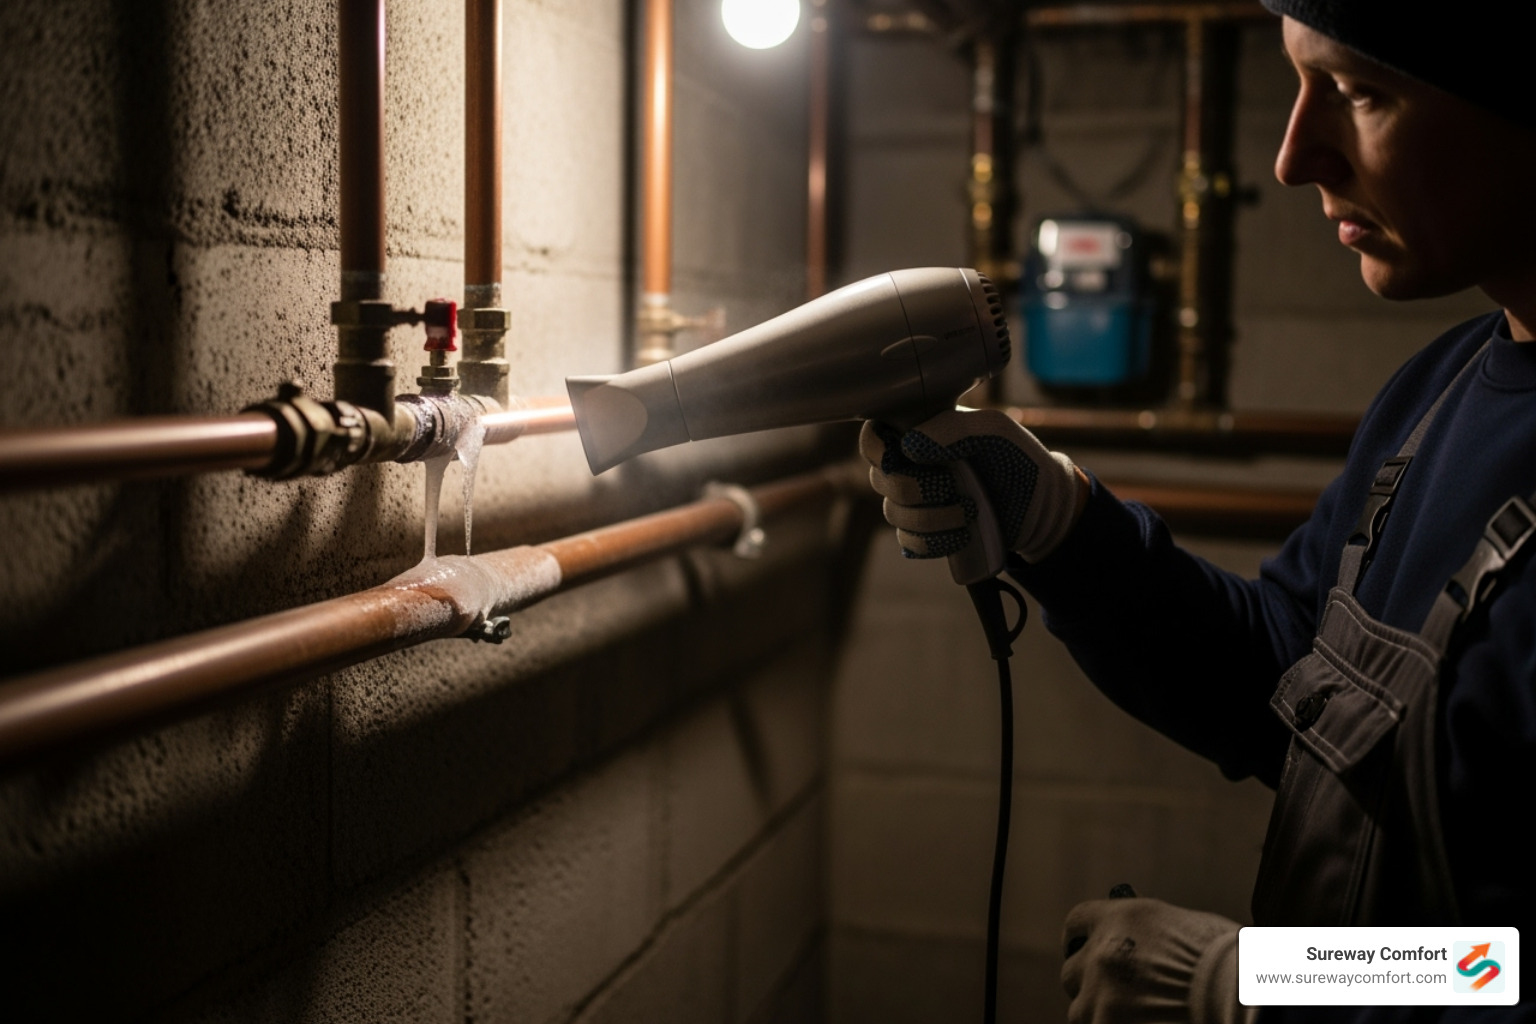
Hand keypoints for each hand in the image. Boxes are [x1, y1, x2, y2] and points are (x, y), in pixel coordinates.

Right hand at [859, 408, 1083, 563]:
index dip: (878, 451)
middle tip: (953, 484)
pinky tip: (961, 533)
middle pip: (881, 480)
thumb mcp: (994, 430)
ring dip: (932, 517)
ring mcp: (918, 503)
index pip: (872, 440)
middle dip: (916, 488)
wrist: (1044, 506)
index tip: (905, 457)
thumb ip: (953, 428)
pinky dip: (934, 541)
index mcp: (919, 434)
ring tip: (969, 510)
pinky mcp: (929, 534)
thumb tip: (909, 446)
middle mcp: (911, 468)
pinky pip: (910, 543)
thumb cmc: (1019, 458)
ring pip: (895, 514)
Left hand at [1061, 897, 1251, 1023]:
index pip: (1078, 922)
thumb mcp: (1190, 929)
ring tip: (1135, 1017)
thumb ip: (1155, 938)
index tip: (1082, 948)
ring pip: (1082, 1010)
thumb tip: (1149, 949)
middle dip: (1090, 983)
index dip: (1080, 938)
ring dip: (1101, 1014)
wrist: (1241, 999)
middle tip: (1115, 995)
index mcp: (1122, 919)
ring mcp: (1101, 997)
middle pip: (1072, 971)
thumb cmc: (1231, 965)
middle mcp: (1103, 954)